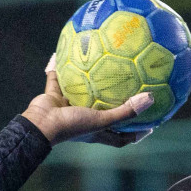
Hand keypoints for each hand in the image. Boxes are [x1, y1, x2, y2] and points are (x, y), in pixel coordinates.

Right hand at [21, 55, 154, 146]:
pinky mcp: (55, 96)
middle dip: (115, 106)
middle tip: (131, 91)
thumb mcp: (102, 120)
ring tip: (100, 66)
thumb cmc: (72, 126)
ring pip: (82, 94)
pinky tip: (65, 52)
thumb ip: (125, 111)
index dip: (134, 135)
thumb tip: (150, 99)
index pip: (120, 138)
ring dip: (89, 83)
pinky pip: (58, 78)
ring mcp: (69, 108)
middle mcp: (85, 120)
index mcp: (97, 131)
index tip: (149, 126)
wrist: (40, 125)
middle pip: (104, 115)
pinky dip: (59, 67)